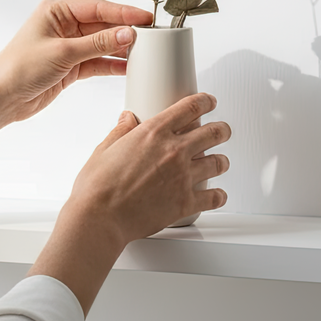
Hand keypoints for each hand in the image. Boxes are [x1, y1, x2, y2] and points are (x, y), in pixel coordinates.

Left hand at [0, 0, 152, 123]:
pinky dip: (112, 65)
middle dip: (125, 31)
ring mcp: (68, 46)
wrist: (1, 99)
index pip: (98, 7)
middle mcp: (64, 25)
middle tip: (152, 36)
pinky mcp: (71, 66)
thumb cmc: (19, 68)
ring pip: (102, 44)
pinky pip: (97, 62)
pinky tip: (129, 67)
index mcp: (57, 11)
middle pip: (102, 25)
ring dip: (121, 49)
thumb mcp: (63, 53)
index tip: (146, 18)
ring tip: (146, 52)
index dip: (123, 12)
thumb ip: (98, 43)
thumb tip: (128, 34)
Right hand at [67, 93, 230, 244]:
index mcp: (153, 133)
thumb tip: (127, 119)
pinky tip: (218, 195)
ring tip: (221, 161)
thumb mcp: (104, 149)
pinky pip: (212, 197)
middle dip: (221, 129)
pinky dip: (219, 196)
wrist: (100, 218)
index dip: (204, 101)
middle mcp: (173, 151)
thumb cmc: (97, 187)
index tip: (208, 102)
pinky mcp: (185, 203)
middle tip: (222, 130)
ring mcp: (182, 177)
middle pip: (212, 133)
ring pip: (217, 162)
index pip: (189, 108)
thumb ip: (121, 131)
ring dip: (222, 161)